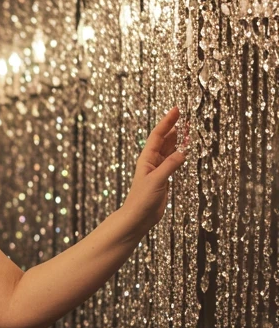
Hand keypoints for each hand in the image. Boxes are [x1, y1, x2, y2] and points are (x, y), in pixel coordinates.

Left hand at [122, 106, 189, 233]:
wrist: (138, 217)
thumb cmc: (142, 199)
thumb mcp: (157, 180)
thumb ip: (170, 165)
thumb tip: (184, 151)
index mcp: (147, 158)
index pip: (158, 135)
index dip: (167, 121)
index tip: (176, 109)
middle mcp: (152, 161)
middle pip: (164, 140)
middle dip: (174, 127)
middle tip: (186, 116)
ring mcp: (158, 169)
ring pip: (170, 150)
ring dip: (178, 139)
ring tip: (188, 128)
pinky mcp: (163, 178)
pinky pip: (173, 161)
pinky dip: (180, 154)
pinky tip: (186, 150)